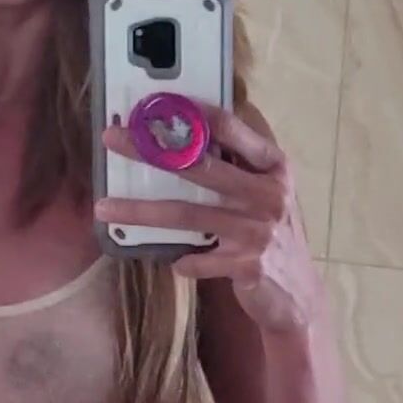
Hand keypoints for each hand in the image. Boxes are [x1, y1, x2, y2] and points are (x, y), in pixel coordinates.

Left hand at [101, 102, 320, 335]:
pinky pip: (199, 261)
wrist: (298, 296)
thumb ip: (239, 169)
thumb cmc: (275, 236)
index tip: (155, 105)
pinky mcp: (248, 265)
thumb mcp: (268, 194)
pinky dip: (183, 262)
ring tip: (104, 207)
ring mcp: (258, 231)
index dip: (191, 112)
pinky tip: (174, 264)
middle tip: (112, 139)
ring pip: (187, 214)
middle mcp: (268, 194)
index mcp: (274, 168)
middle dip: (150, 150)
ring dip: (141, 210)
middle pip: (198, 165)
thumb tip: (187, 137)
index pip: (230, 127)